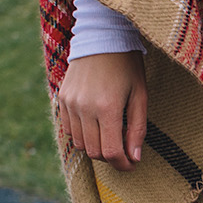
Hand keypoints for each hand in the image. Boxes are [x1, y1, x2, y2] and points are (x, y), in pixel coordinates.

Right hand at [57, 51, 146, 171]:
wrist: (102, 37)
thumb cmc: (127, 66)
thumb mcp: (140, 96)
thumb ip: (137, 129)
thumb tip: (134, 158)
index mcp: (107, 107)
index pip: (110, 151)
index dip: (122, 164)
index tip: (131, 165)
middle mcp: (85, 108)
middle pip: (94, 152)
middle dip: (110, 157)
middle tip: (124, 152)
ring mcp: (70, 104)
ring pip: (80, 144)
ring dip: (95, 147)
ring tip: (110, 137)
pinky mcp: (62, 99)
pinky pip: (69, 130)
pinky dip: (82, 135)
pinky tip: (95, 126)